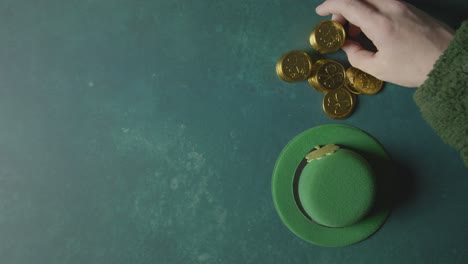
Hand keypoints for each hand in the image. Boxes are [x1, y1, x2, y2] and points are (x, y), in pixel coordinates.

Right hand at [316, 0, 454, 86]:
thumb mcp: (379, 69)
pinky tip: (371, 27)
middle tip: (338, 25)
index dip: (330, 5)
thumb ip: (356, 55)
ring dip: (357, 8)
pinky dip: (370, 9)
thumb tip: (348, 45)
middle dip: (342, 6)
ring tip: (354, 30)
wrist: (449, 61)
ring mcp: (402, 5)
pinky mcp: (410, 7)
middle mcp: (390, 7)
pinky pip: (382, 1)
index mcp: (380, 23)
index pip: (348, 4)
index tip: (320, 12)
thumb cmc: (413, 68)